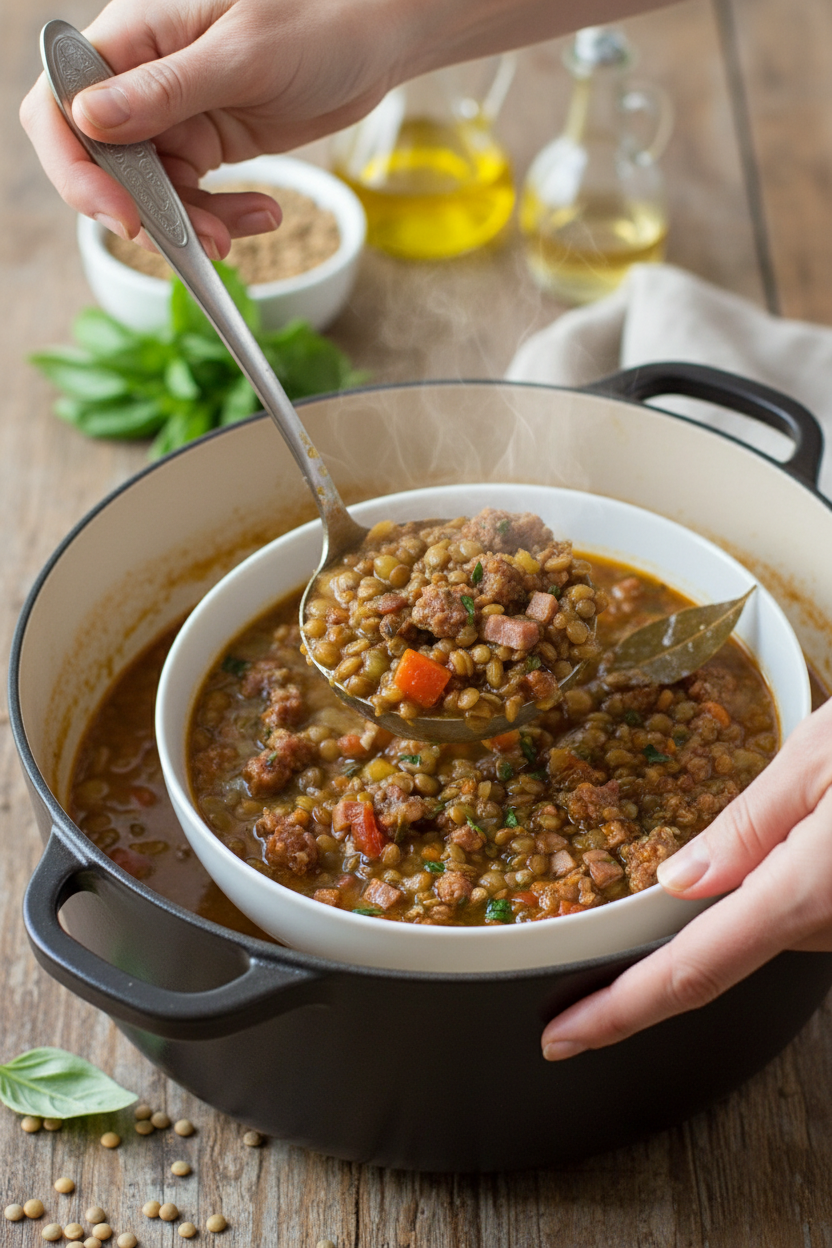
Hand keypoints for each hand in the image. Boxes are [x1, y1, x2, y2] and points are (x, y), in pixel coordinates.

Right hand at [19, 0, 406, 255]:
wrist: (373, 37)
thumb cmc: (316, 19)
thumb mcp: (242, 55)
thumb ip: (165, 90)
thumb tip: (88, 119)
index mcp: (130, 38)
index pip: (60, 105)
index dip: (76, 169)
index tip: (124, 216)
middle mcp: (139, 78)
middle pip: (102, 163)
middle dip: (145, 212)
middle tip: (200, 241)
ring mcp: (171, 114)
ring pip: (150, 192)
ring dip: (192, 223)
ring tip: (245, 230)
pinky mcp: (205, 142)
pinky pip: (192, 196)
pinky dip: (223, 216)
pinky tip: (266, 213)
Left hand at [541, 694, 831, 1060]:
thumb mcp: (818, 757)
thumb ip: (745, 826)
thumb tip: (676, 881)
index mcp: (802, 893)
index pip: (687, 972)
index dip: (619, 1013)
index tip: (564, 1037)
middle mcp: (831, 928)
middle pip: (725, 946)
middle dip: (680, 924)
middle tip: (644, 878)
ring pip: (771, 925)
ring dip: (745, 892)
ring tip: (780, 819)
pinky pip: (809, 911)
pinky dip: (783, 885)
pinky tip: (807, 835)